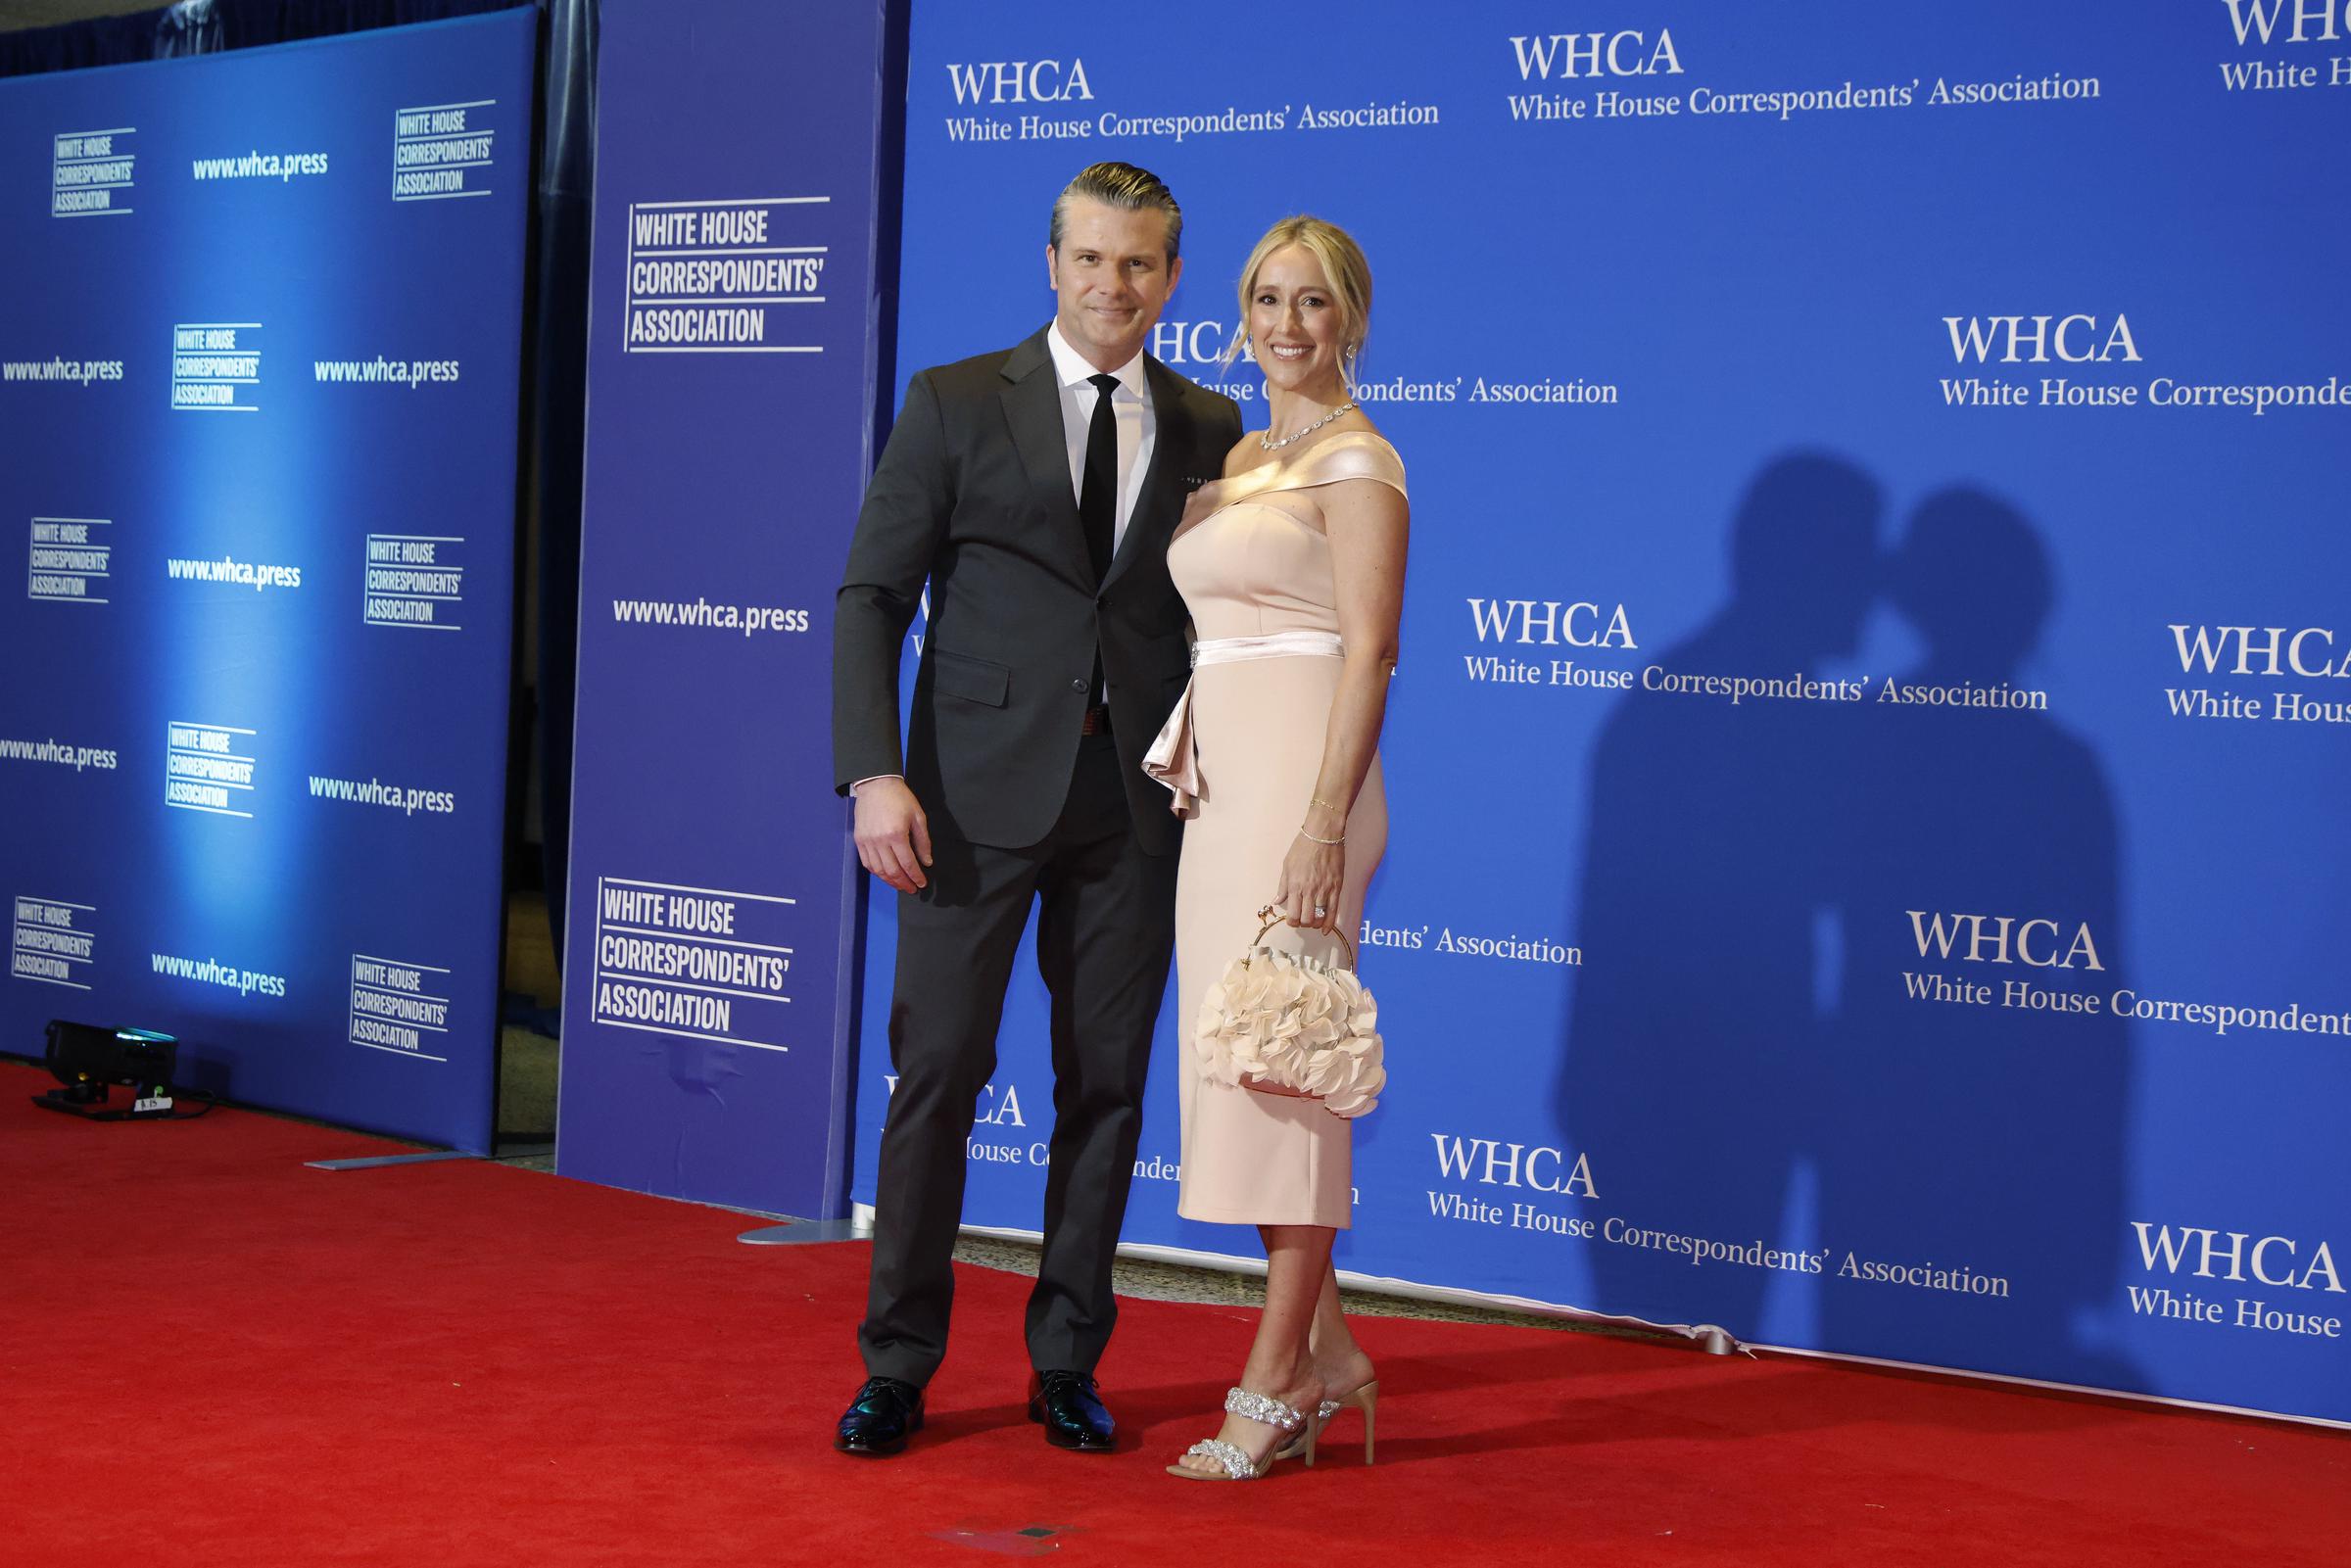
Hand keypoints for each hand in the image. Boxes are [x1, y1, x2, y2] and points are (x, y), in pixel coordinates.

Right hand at [852, 777, 931, 893]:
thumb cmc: (899, 798)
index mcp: (897, 834)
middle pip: (892, 871)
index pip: (908, 863)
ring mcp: (867, 841)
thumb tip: (926, 861)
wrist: (876, 784)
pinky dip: (877, 872)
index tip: (921, 883)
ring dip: (890, 881)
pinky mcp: (859, 840)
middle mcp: (880, 840)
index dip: (916, 876)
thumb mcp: (918, 817)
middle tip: (912, 889)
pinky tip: (885, 875)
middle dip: (904, 883)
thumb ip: (923, 841)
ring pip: (878, 870)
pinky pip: (867, 863)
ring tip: (900, 885)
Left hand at [1273, 830, 1343, 931]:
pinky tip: (1326, 929)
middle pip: (1306, 920)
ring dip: (1315, 923)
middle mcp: (1309, 890)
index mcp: (1295, 886)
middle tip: (1303, 919)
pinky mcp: (1337, 887)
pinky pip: (1333, 911)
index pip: (1292, 915)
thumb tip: (1276, 901)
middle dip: (1303, 923)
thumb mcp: (1287, 865)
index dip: (1292, 922)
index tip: (1292, 919)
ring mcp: (1324, 890)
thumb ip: (1282, 886)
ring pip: (1320, 918)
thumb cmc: (1303, 847)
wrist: (1323, 834)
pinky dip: (1329, 923)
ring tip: (1313, 920)